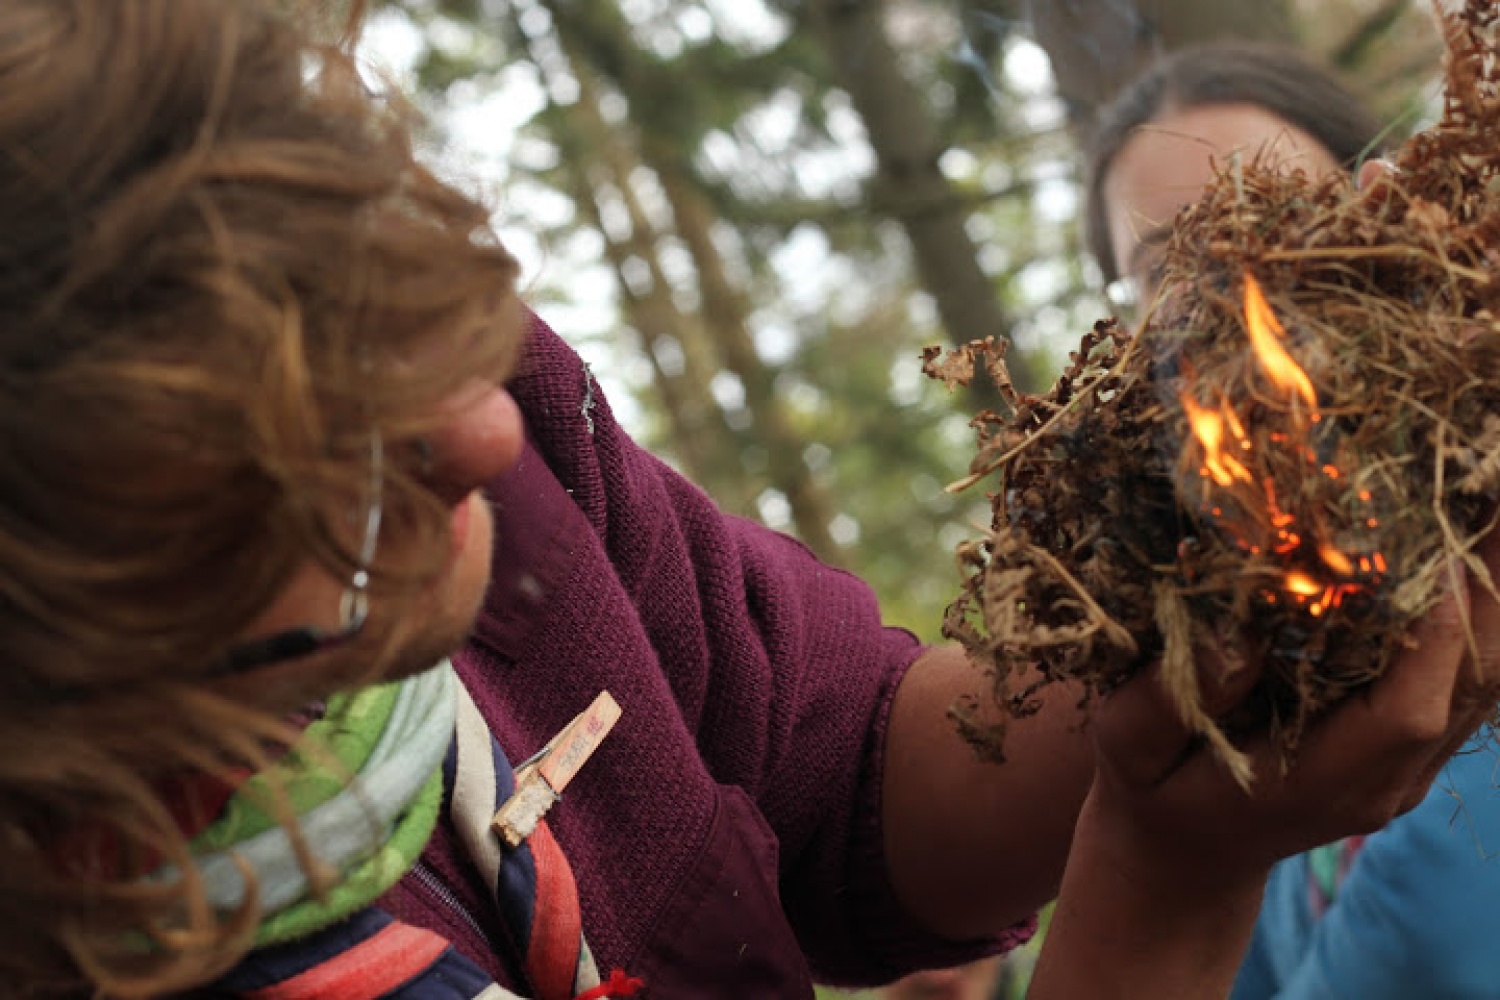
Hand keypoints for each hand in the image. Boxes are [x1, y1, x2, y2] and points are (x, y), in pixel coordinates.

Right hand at [1088, 529, 1499, 890]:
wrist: (1181, 852)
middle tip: (1478, 486)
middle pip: (1474, 683)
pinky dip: (1475, 608)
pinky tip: (1464, 544)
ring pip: (1488, 677)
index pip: (1407, 712)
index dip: (1431, 632)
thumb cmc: (1148, 791)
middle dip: (1486, 582)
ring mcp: (1409, 767)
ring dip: (1491, 586)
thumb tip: (1236, 631)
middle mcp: (1386, 780)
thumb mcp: (1125, 748)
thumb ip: (1167, 699)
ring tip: (1487, 497)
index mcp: (1319, 783)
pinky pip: (1469, 675)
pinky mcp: (1411, 745)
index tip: (1426, 542)